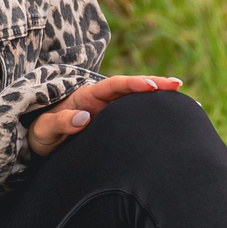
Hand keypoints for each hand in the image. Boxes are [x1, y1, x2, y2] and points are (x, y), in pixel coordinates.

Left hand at [27, 75, 183, 156]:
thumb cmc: (40, 136)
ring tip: (186, 101)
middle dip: (155, 84)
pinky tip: (173, 118)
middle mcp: (101, 99)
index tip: (151, 86)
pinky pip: (136, 114)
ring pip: (137, 100)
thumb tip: (83, 118)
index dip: (133, 83)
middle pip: (132, 87)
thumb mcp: (44, 131)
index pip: (114, 85)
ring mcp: (109, 110)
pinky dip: (154, 113)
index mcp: (86, 96)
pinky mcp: (113, 122)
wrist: (41, 144)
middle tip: (178, 85)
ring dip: (159, 98)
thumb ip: (60, 123)